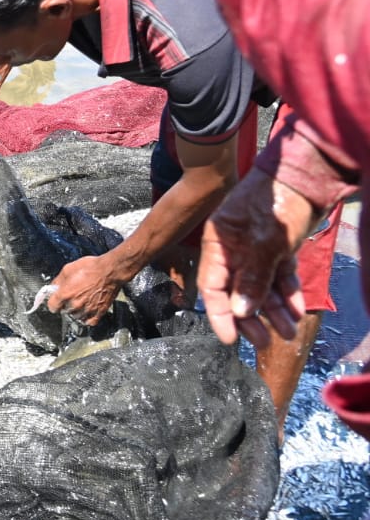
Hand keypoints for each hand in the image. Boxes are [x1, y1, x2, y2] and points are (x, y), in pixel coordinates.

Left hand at [46, 254, 129, 325]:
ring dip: (76, 312)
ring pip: (76, 317)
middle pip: (64, 312)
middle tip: (71, 297)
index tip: (56, 301)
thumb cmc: (91, 268)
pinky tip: (87, 311)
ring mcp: (88, 309)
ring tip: (80, 302)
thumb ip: (58, 281)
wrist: (110, 271)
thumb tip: (54, 287)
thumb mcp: (68, 269)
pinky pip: (89, 322)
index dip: (53, 303)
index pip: (52, 307)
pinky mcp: (99, 312)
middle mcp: (75, 304)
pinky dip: (87, 318)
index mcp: (65, 294)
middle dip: (65, 305)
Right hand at [198, 171, 313, 347]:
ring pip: (262, 287)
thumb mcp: (264, 242)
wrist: (307, 177)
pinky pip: (279, 277)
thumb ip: (252, 277)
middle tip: (264, 342)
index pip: (212, 285)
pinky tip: (296, 309)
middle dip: (252, 318)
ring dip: (274, 310)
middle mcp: (235, 249)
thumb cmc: (276, 203)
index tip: (230, 339)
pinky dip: (287, 293)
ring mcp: (257, 248)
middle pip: (238, 291)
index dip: (220, 313)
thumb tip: (241, 311)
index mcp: (219, 243)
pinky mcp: (277, 248)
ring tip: (288, 332)